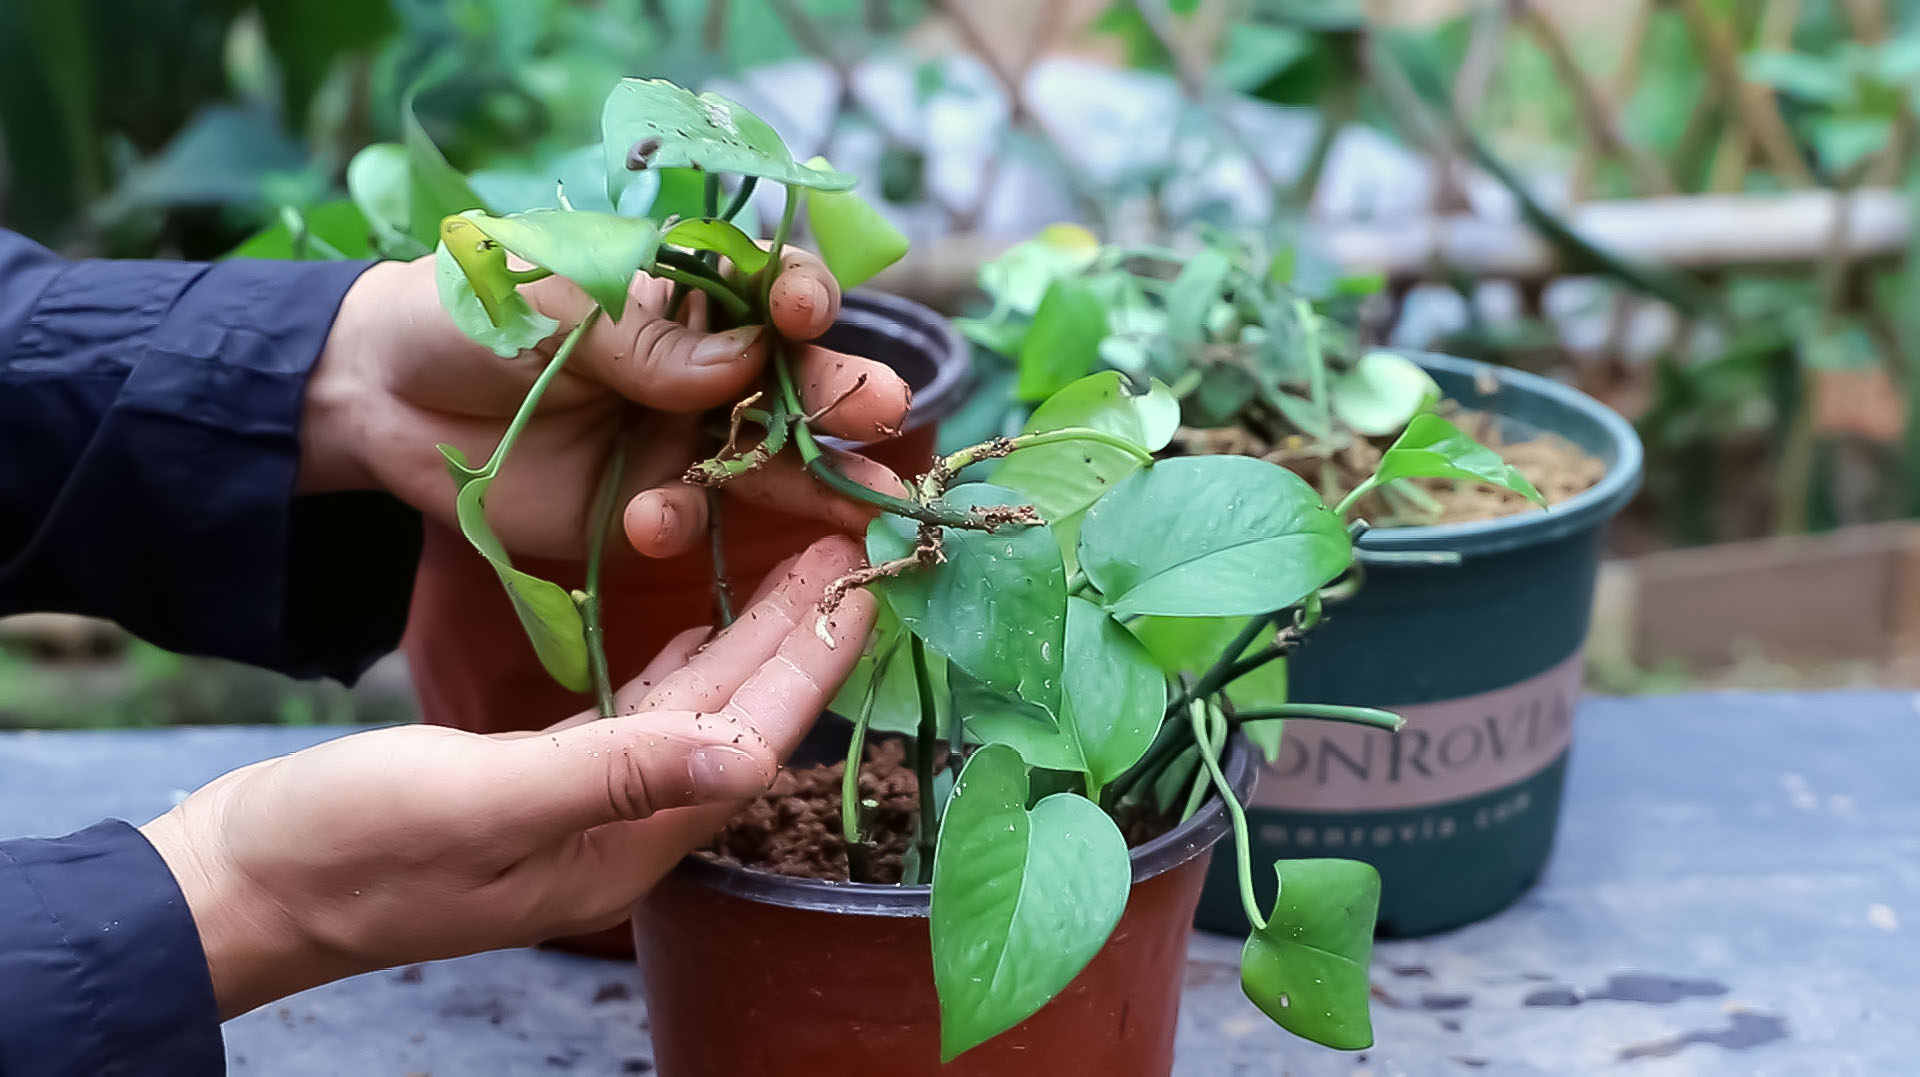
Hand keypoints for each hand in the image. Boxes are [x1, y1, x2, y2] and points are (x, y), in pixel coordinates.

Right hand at [141, 538, 875, 1016]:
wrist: (251, 882)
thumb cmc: (350, 847)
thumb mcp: (479, 801)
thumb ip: (614, 776)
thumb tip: (751, 756)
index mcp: (628, 840)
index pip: (752, 736)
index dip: (812, 659)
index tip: (863, 581)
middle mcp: (627, 827)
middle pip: (739, 714)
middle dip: (798, 632)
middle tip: (848, 542)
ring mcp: (589, 805)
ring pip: (697, 706)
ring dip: (749, 637)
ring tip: (793, 561)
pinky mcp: (546, 777)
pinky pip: (641, 709)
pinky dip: (680, 659)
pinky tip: (700, 624)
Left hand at [301, 249, 911, 559]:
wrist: (382, 398)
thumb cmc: (474, 312)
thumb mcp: (559, 302)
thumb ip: (649, 338)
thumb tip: (743, 363)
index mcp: (693, 294)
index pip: (771, 291)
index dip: (800, 299)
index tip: (806, 309)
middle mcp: (710, 370)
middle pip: (797, 383)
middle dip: (843, 396)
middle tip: (882, 408)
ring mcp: (687, 444)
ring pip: (773, 463)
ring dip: (815, 483)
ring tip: (866, 506)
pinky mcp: (651, 509)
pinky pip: (698, 523)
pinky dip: (688, 525)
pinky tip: (651, 521)